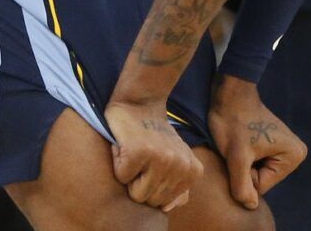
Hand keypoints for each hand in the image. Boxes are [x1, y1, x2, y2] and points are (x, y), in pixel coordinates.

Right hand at [105, 97, 202, 212]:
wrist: (141, 102)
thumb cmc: (155, 135)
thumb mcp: (175, 160)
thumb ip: (177, 188)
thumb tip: (168, 208)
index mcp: (193, 171)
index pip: (164, 204)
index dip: (153, 185)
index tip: (154, 164)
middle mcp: (181, 166)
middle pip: (150, 200)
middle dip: (140, 182)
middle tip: (144, 158)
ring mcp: (162, 159)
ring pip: (136, 193)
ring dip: (129, 174)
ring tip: (137, 153)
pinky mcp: (139, 152)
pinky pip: (121, 177)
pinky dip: (118, 162)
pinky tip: (126, 146)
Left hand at [210, 75, 307, 210]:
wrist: (230, 95)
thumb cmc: (234, 122)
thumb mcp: (237, 157)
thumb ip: (243, 186)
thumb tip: (251, 206)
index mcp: (294, 156)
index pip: (263, 186)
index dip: (245, 174)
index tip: (241, 153)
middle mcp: (295, 154)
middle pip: (263, 181)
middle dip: (245, 170)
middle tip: (237, 149)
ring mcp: (285, 150)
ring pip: (258, 174)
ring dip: (243, 164)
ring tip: (238, 145)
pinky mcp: (274, 146)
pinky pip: (257, 164)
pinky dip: (245, 158)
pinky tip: (241, 143)